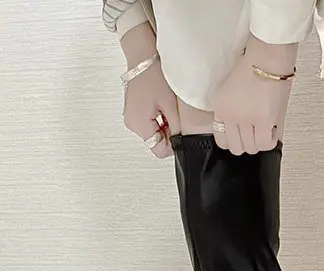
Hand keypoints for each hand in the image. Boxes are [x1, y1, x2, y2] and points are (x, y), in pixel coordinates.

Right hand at [120, 23, 179, 157]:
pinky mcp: (134, 111)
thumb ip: (176, 129)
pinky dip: (159, 118)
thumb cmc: (154, 74)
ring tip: (168, 107)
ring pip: (154, 132)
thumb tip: (179, 143)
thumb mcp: (172, 106)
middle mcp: (132, 123)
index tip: (180, 131)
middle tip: (175, 114)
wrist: (143, 56)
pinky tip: (162, 105)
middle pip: (156, 141)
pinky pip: (150, 123)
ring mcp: (131, 117)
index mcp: (139, 124)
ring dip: (164, 125)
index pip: (159, 150)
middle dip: (169, 133)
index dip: (173, 144)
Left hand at [213, 37, 297, 154]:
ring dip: (259, 142)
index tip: (241, 136)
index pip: (221, 141)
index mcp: (220, 108)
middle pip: (237, 148)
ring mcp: (247, 120)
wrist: (266, 60)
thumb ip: (231, 112)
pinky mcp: (263, 121)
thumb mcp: (230, 92)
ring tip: (264, 131)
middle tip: (254, 134)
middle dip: (246, 144)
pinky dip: (270, 140)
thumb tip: (239, 130)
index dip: (233, 141)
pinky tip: (272, 130)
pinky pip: (265, 144)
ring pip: (251, 148)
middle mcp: (231, 116)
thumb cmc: (252, 70)